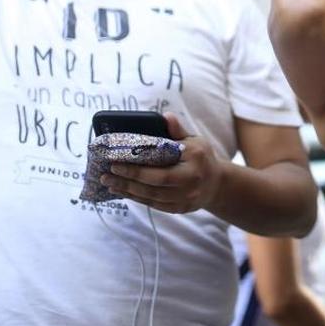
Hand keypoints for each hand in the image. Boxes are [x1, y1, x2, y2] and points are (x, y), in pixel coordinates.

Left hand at [102, 113, 222, 213]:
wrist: (218, 184)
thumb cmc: (202, 158)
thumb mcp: (195, 141)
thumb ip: (178, 131)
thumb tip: (166, 116)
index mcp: (194, 162)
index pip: (162, 170)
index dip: (137, 169)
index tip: (116, 162)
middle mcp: (190, 183)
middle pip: (153, 186)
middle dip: (127, 180)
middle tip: (106, 174)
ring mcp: (185, 199)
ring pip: (151, 198)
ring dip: (128, 191)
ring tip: (110, 183)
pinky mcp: (180, 209)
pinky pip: (154, 205)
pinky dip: (137, 198)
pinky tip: (124, 191)